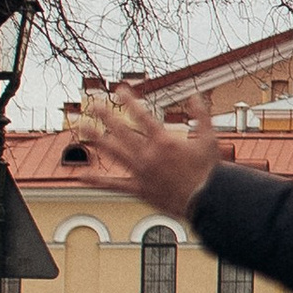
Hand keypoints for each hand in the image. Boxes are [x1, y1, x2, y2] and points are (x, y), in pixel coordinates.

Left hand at [72, 88, 216, 217]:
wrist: (205, 201)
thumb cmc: (209, 171)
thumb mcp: (210, 139)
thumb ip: (202, 115)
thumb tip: (195, 96)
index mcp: (164, 141)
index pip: (142, 115)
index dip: (129, 101)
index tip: (119, 90)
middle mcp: (148, 154)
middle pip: (121, 130)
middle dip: (107, 115)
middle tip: (94, 105)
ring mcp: (140, 172)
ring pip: (114, 152)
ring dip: (97, 138)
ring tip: (83, 128)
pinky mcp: (138, 188)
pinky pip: (114, 184)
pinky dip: (98, 181)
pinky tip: (81, 176)